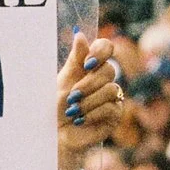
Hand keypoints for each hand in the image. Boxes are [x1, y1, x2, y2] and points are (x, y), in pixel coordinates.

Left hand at [57, 31, 125, 169]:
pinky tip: (80, 120)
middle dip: (88, 84)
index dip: (101, 52)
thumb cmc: (55, 107)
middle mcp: (104, 79)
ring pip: (111, 89)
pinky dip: (92, 114)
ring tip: (73, 111)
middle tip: (72, 96)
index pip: (106, 47)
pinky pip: (111, 108)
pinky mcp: (115, 115)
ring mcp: (112, 97)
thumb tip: (80, 34)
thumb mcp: (63, 80)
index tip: (87, 63)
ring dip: (88, 101)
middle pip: (109, 70)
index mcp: (91, 66)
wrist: (53, 135)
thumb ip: (75, 59)